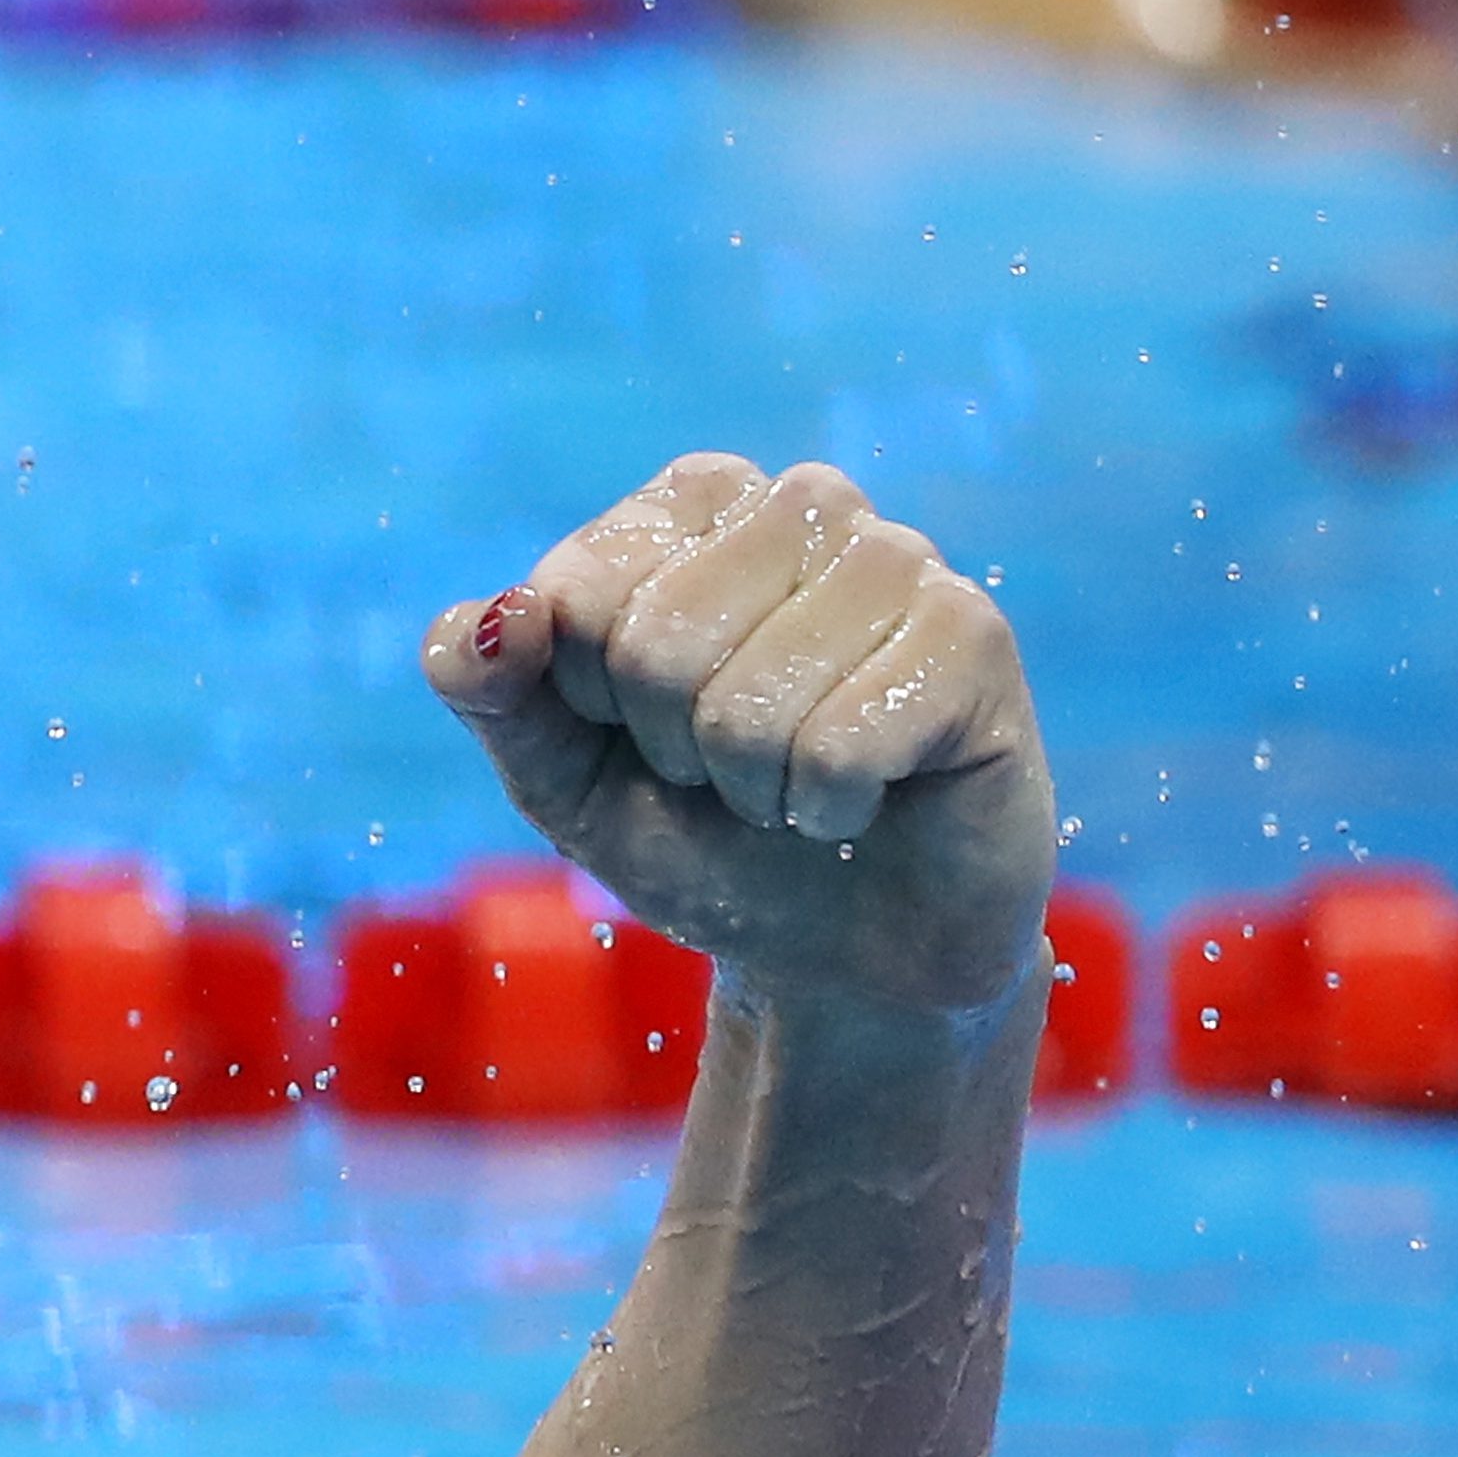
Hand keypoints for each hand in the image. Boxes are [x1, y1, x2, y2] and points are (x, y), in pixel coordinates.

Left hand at [423, 454, 1055, 1015]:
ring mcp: (898, 560)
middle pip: (658, 643)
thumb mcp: (564, 775)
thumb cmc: (699, 837)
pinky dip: (825, 807)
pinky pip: (841, 744)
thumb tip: (484, 619)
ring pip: (750, 698)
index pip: (575, 592)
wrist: (838, 953)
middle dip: (672, 748)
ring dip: (751, 784)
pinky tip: (863, 799)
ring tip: (793, 782)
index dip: (590, 701)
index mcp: (692, 505)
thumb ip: (495, 694)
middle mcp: (801, 503)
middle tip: (726, 769)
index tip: (642, 729)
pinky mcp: (973, 638)